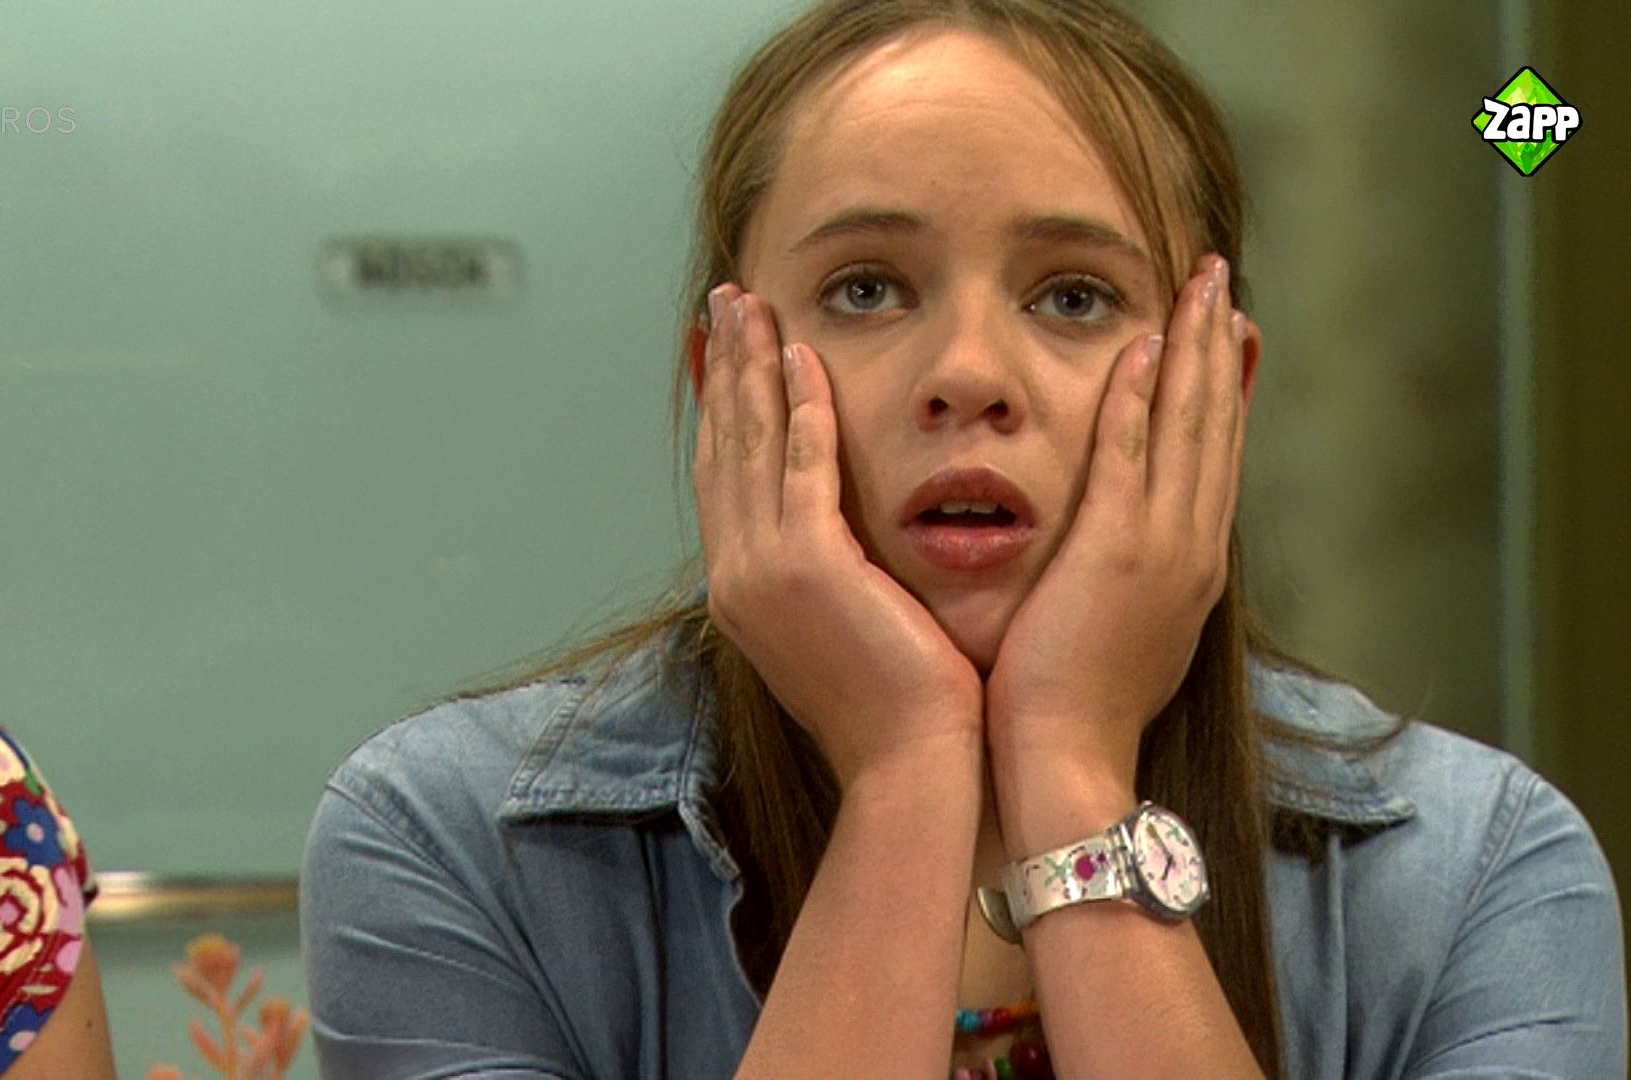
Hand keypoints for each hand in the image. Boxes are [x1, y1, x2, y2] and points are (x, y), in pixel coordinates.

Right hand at [694, 285, 983, 788]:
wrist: (909, 766)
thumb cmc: (895, 708)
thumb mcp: (841, 633)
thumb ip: (823, 580)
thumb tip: (831, 542)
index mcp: (741, 593)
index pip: (723, 480)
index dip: (722, 410)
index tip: (726, 353)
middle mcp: (735, 576)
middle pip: (722, 448)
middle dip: (724, 369)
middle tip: (725, 301)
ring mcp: (763, 572)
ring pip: (750, 444)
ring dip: (751, 365)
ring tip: (751, 303)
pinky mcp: (809, 567)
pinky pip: (801, 465)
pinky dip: (799, 406)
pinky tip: (803, 357)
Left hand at [985, 255, 1249, 801]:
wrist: (1070, 766)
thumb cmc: (1079, 713)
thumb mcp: (1123, 636)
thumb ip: (1132, 585)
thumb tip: (1125, 560)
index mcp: (1192, 566)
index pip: (1215, 457)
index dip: (1224, 387)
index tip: (1227, 330)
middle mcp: (1193, 548)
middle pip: (1217, 424)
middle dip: (1220, 345)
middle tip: (1222, 278)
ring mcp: (1162, 548)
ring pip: (1189, 426)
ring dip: (1194, 347)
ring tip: (1199, 282)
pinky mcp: (1116, 553)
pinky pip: (1130, 456)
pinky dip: (1140, 399)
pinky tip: (1143, 346)